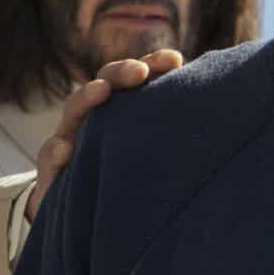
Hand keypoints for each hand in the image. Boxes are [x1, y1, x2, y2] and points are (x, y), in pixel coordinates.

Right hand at [27, 50, 183, 223]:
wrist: (89, 214)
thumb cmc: (131, 177)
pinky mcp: (53, 170)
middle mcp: (95, 117)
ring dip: (87, 98)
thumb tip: (223, 117)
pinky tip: (66, 150)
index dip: (152, 65)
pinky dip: (56, 151)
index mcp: (122, 108)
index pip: (135, 78)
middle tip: (139, 72)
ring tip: (102, 92)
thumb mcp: (153, 154)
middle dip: (121, 73)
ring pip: (75, 111)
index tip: (174, 60)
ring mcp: (70, 139)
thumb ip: (172, 132)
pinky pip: (50, 157)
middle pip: (105, 84)